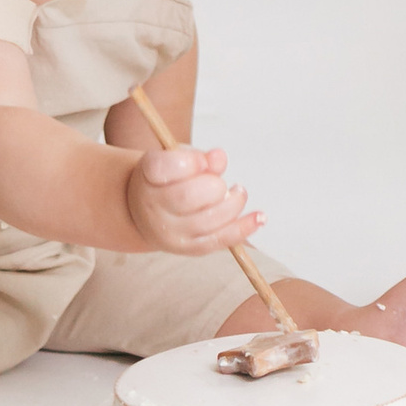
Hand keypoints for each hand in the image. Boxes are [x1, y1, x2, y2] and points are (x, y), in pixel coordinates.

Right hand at [126, 140, 261, 258]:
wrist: (145, 213)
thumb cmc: (167, 179)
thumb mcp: (175, 159)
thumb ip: (197, 157)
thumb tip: (219, 158)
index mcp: (148, 175)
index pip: (165, 167)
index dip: (192, 162)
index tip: (207, 160)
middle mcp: (154, 206)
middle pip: (188, 196)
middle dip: (214, 186)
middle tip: (219, 182)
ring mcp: (171, 231)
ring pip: (208, 220)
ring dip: (233, 203)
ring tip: (237, 192)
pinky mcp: (189, 248)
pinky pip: (219, 240)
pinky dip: (243, 229)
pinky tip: (259, 218)